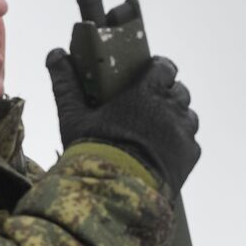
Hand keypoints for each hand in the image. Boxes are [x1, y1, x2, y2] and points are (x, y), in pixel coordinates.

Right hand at [45, 51, 200, 192]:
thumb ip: (66, 83)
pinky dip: (180, 143)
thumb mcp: (74, 116)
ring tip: (157, 130)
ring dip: (176, 118)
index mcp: (145, 92)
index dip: (159, 68)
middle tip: (149, 105)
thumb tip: (55, 52)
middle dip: (167, 94)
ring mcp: (183, 132)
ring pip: (187, 115)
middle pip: (178, 90)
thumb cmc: (92, 151)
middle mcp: (170, 108)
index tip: (149, 74)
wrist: (114, 193)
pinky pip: (191, 142)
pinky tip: (162, 152)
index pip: (164, 66)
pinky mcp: (190, 155)